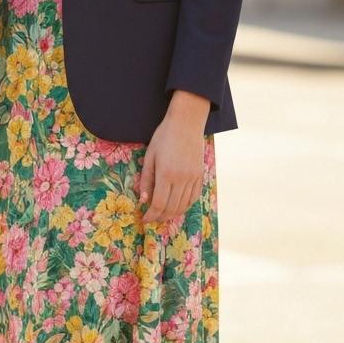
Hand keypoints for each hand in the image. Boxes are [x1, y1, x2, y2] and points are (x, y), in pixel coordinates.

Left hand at [139, 91, 209, 223]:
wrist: (186, 122)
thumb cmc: (164, 136)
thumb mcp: (149, 156)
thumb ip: (146, 179)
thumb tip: (143, 200)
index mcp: (166, 173)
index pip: (159, 204)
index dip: (151, 215)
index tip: (144, 219)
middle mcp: (181, 178)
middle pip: (171, 208)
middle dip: (160, 217)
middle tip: (152, 218)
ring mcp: (193, 177)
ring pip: (183, 205)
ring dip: (172, 214)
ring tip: (163, 214)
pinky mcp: (200, 175)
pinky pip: (193, 197)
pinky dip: (185, 206)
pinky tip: (177, 207)